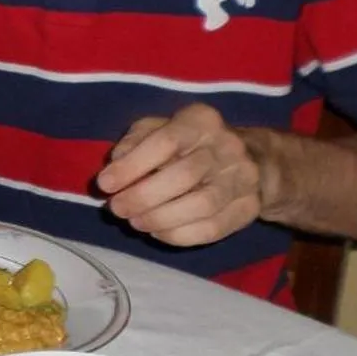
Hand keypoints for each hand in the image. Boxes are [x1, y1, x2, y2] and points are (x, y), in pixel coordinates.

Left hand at [95, 103, 268, 246]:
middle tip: (117, 209)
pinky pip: (212, 228)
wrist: (251, 159)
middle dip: (143, 196)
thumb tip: (115, 168)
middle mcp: (227, 146)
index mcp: (201, 120)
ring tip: (135, 222)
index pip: (165, 141)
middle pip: (184, 175)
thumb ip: (133, 143)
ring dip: (160, 218)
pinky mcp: (249, 207)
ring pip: (201, 205)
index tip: (105, 184)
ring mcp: (243, 178)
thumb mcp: (158, 130)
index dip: (131, 165)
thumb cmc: (188, 144)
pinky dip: (178, 235)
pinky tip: (158, 231)